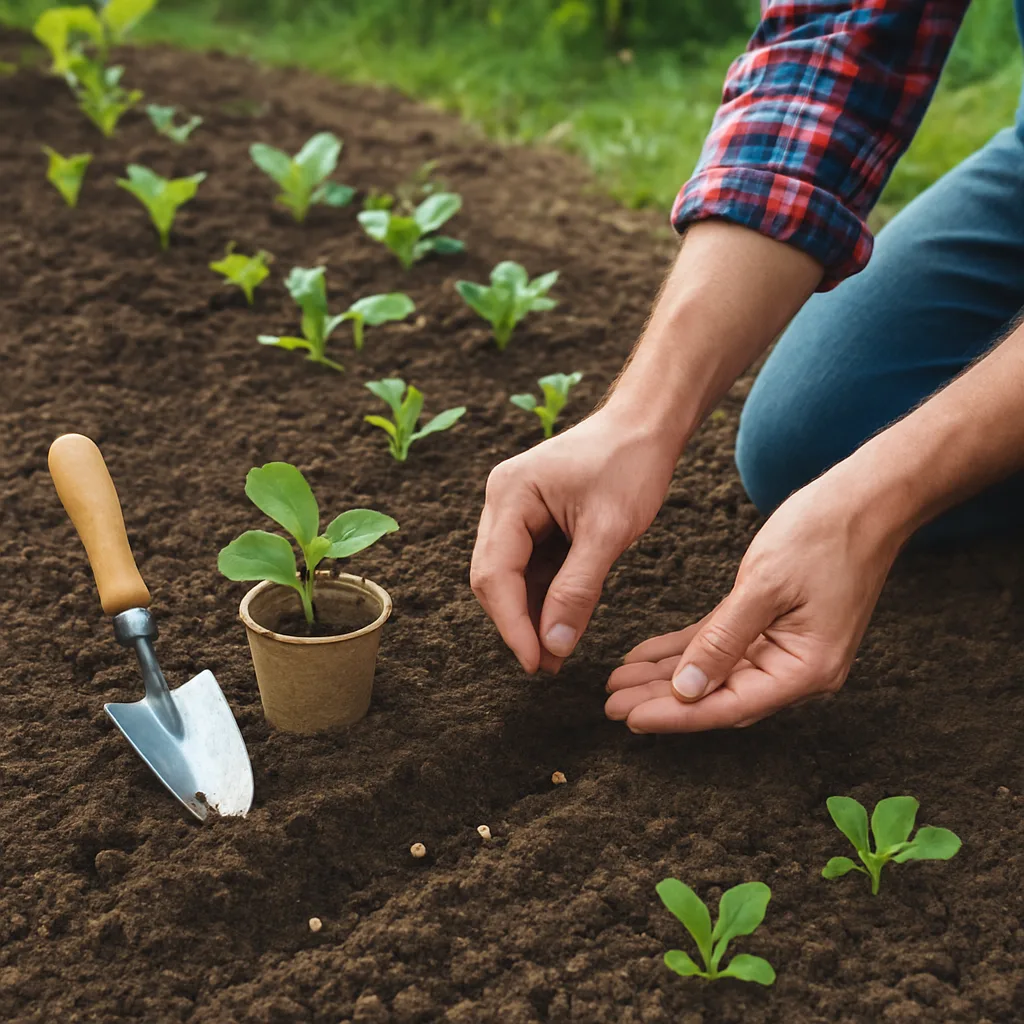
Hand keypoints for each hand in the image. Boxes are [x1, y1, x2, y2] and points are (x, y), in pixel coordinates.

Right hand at [471, 408, 677, 673]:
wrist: (646, 426)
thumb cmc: (630, 464)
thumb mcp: (608, 530)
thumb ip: (577, 589)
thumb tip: (553, 645)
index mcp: (510, 494)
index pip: (496, 573)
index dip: (512, 624)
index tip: (535, 663)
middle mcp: (502, 501)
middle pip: (493, 577)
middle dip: (518, 623)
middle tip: (546, 665)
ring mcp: (514, 509)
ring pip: (510, 577)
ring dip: (531, 614)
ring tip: (556, 654)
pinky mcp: (533, 519)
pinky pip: (530, 567)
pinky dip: (544, 596)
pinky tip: (561, 624)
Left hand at [604, 469, 905, 730]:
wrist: (867, 499)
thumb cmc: (824, 535)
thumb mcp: (764, 586)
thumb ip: (723, 640)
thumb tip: (686, 689)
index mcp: (805, 669)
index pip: (728, 705)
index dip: (674, 714)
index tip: (629, 717)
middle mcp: (798, 669)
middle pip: (718, 696)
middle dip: (662, 699)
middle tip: (610, 704)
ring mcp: (787, 649)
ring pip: (714, 672)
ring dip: (666, 677)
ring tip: (619, 682)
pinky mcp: (774, 625)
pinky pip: (721, 645)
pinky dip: (684, 650)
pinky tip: (645, 656)